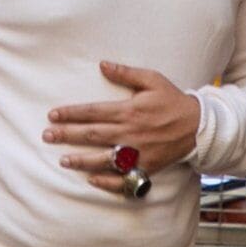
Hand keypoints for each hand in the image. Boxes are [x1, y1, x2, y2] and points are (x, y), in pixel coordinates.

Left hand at [44, 61, 199, 197]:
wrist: (198, 126)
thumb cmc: (172, 100)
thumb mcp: (152, 79)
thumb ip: (126, 73)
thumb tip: (103, 64)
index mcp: (129, 110)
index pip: (92, 112)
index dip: (71, 113)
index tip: (53, 115)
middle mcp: (130, 132)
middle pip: (92, 135)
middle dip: (67, 135)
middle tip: (47, 136)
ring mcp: (138, 153)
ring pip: (103, 158)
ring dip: (81, 160)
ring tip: (63, 160)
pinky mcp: (146, 167)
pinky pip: (123, 178)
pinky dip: (107, 181)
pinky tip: (91, 180)